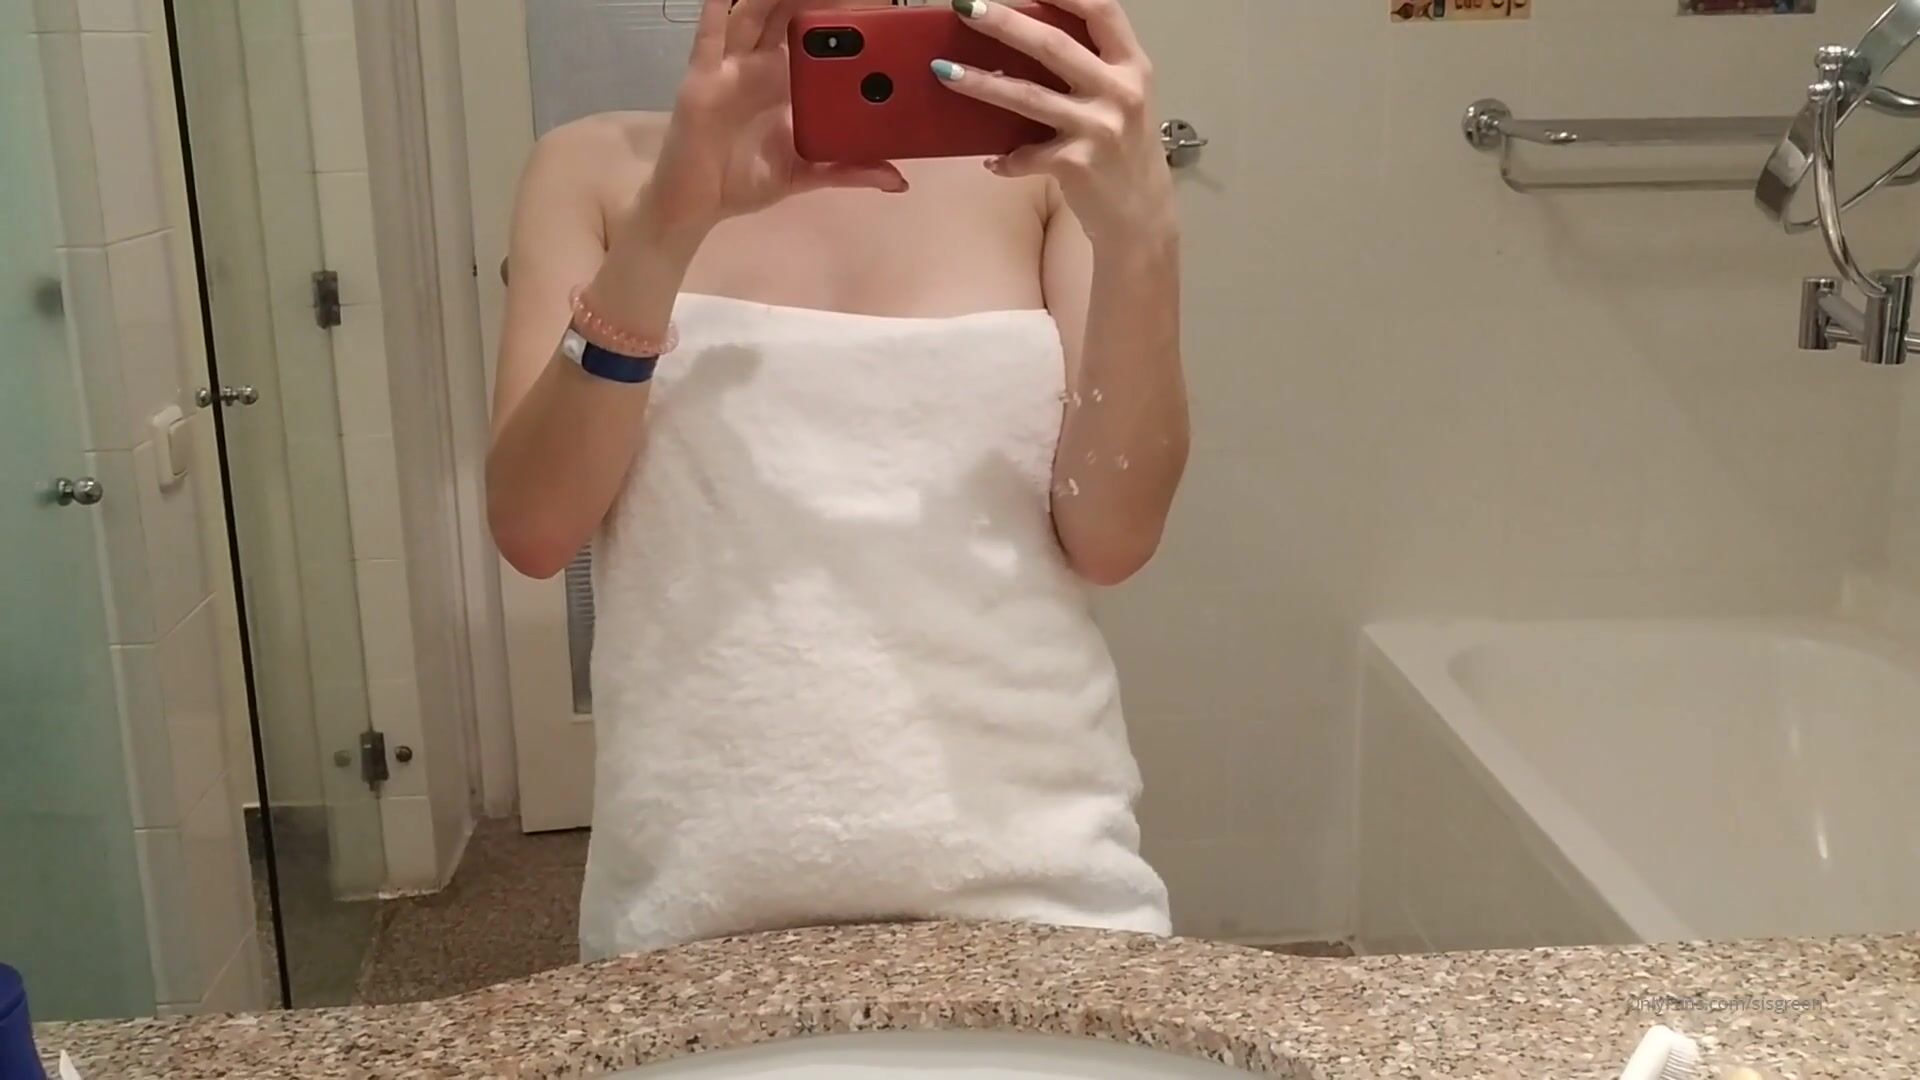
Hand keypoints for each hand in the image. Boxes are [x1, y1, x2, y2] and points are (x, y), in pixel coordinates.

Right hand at [642, 0, 907, 244]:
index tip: (872, 3)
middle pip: (786, 16)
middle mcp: (759, 66)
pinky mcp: (701, 78)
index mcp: (787, 83)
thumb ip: (848, 171)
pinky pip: (708, 38)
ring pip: (752, 17)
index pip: (816, 38)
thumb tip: (898, 181)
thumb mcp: (806, 175)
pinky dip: (715, 11)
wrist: (697, 204)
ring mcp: (729, 68)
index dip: (838, 16)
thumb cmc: (745, 181)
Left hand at [935, 0, 1173, 245]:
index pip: (1102, 10)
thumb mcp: (1121, 99)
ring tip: (943, 71)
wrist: (1141, 215)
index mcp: (1132, 66)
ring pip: (1028, 96)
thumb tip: (1026, 36)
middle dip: (1004, 23)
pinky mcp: (1076, 164)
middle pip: (1053, 45)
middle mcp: (1120, 91)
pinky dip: (1005, 158)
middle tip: (966, 7)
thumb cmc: (1124, 150)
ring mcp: (1098, 128)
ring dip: (981, 82)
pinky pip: (1026, 154)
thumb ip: (1091, 67)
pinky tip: (992, 161)